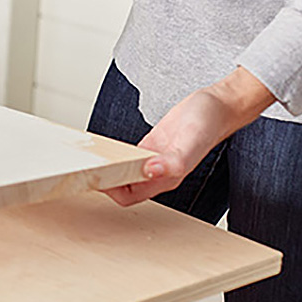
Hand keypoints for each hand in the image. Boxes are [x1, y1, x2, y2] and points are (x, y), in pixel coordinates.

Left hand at [104, 67, 275, 206]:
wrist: (218, 105)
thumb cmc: (209, 123)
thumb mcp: (191, 141)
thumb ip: (174, 161)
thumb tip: (151, 171)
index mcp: (166, 177)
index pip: (130, 196)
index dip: (111, 191)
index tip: (93, 178)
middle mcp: (158, 172)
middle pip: (123, 187)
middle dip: (103, 181)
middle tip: (82, 167)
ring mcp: (153, 158)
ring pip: (124, 171)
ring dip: (107, 168)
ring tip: (87, 158)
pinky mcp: (151, 145)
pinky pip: (128, 155)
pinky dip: (115, 153)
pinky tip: (104, 147)